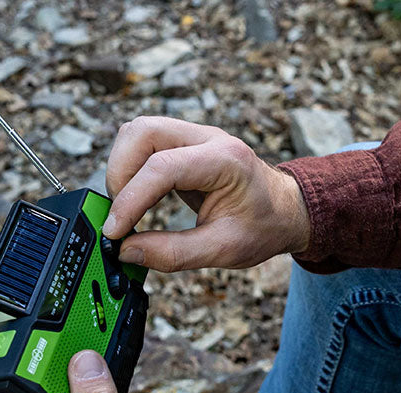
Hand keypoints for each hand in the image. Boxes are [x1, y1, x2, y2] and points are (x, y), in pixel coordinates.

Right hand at [102, 116, 309, 271]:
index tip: (114, 231)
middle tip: (120, 214)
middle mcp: (208, 138)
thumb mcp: (224, 250)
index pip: (163, 167)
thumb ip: (173, 253)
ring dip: (122, 167)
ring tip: (128, 206)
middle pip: (143, 133)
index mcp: (225, 160)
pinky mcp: (184, 143)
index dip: (131, 199)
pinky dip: (131, 167)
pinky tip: (138, 198)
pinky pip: (144, 143)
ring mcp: (195, 136)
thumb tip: (126, 251)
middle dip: (120, 173)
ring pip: (138, 132)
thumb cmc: (264, 227)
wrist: (286, 210)